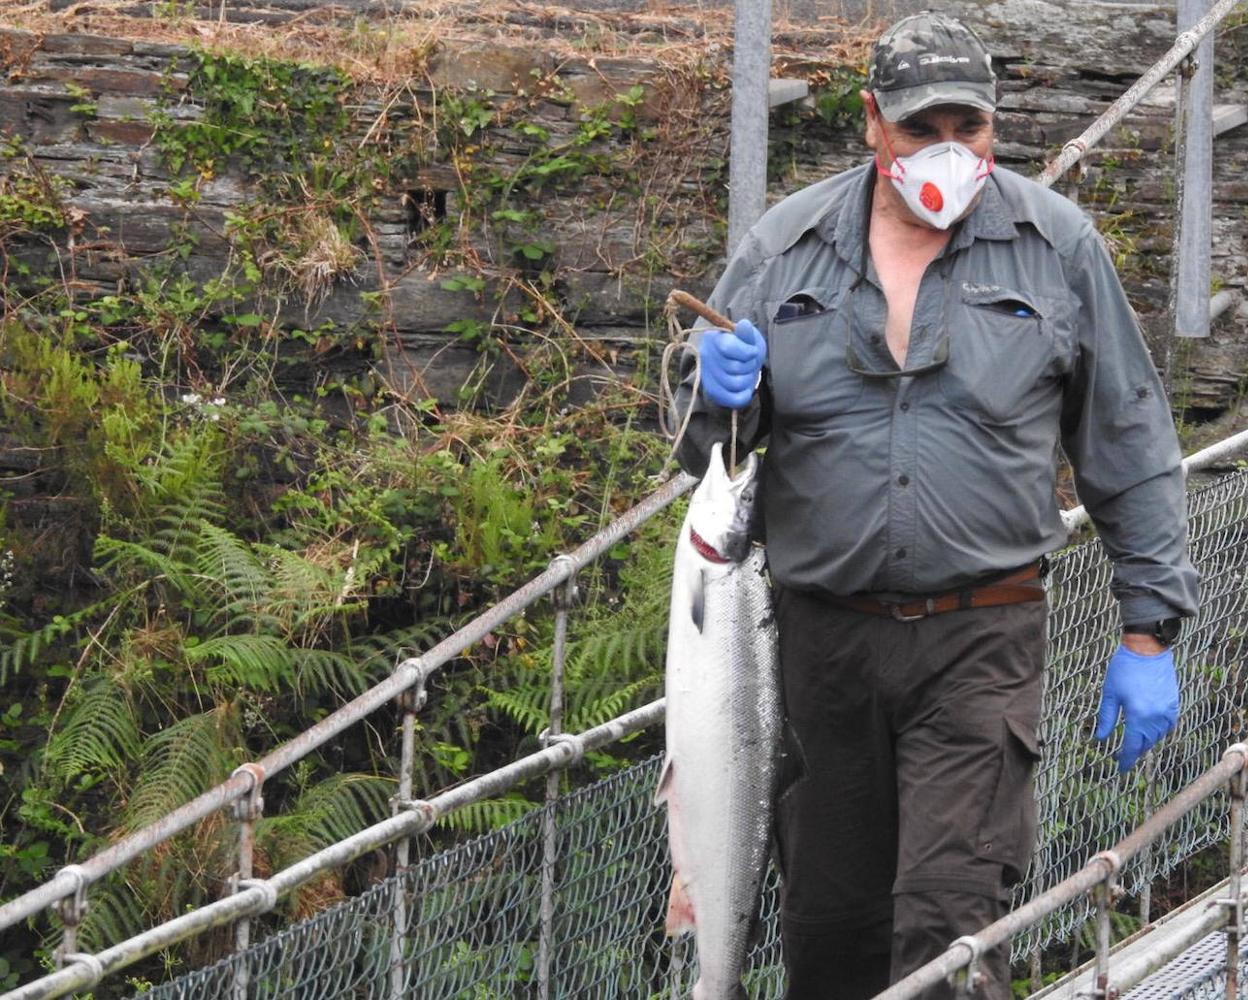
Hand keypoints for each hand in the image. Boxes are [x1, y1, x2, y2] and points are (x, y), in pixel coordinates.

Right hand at [698, 319, 765, 408]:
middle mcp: (705, 356)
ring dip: (748, 379)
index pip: (729, 347)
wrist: (735, 363)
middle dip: (749, 366)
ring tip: (746, 374)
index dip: (747, 352)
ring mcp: (707, 376)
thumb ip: (747, 333)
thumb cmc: (743, 347)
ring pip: (736, 383)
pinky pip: (734, 399)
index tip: (753, 352)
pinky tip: (745, 388)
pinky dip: (744, 395)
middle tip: (748, 363)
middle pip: (735, 367)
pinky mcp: (713, 392)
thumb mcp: (748, 337)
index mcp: (712, 338)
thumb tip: (744, 324)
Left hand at [1094, 643, 1178, 773]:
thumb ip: (1105, 718)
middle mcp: (1155, 717)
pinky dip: (1157, 732)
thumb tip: (1100, 739)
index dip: (1125, 759)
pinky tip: (1148, 730)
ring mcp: (1167, 711)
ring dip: (1146, 742)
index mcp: (1137, 716)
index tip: (1120, 769)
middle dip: (1134, 752)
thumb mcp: (1110, 694)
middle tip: (1122, 756)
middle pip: (1145, 744)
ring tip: (1134, 743)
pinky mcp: (1173, 704)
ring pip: (1157, 736)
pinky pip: (1167, 726)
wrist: (1147, 650)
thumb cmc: (1124, 669)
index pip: (1132, 746)